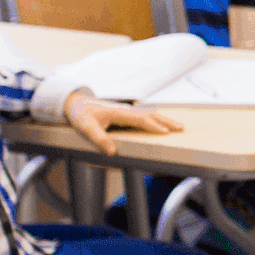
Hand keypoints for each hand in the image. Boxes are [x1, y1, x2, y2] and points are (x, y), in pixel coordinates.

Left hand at [62, 92, 182, 156]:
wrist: (73, 102)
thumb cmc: (80, 114)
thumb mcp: (86, 128)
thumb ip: (99, 139)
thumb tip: (113, 152)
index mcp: (119, 112)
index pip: (141, 119)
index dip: (154, 126)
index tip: (167, 133)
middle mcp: (125, 110)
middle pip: (151, 114)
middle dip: (167, 121)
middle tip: (181, 128)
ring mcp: (125, 110)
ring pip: (149, 114)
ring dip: (163, 119)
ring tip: (176, 126)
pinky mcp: (124, 113)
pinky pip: (143, 115)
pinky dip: (155, 119)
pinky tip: (158, 123)